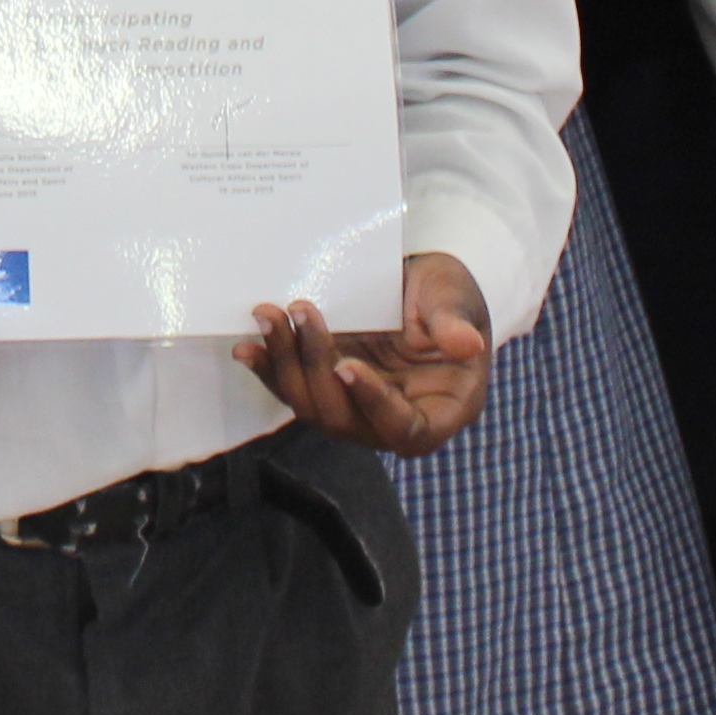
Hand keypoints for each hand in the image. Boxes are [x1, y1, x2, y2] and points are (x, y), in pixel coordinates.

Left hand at [237, 252, 493, 454]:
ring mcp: (357, 408)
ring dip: (285, 364)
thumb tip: (468, 345)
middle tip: (301, 312)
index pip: (404, 428)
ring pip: (312, 406)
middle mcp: (395, 418)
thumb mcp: (456, 299)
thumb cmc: (449, 294)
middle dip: (315, 368)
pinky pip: (294, 390)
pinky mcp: (328, 389)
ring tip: (269, 315)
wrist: (422, 286)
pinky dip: (269, 369)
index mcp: (441, 410)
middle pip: (345, 420)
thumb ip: (456, 324)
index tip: (347, 366)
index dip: (374, 403)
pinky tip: (247, 346)